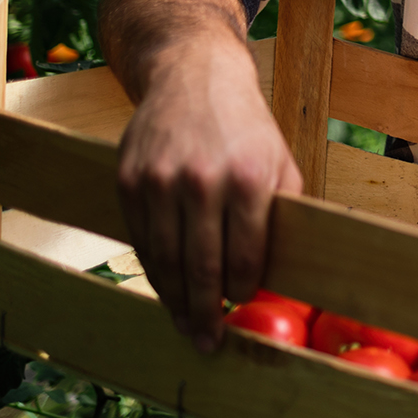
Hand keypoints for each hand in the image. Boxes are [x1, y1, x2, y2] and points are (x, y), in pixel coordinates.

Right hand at [116, 38, 301, 351]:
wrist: (194, 75)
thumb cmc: (245, 125)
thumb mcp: (280, 158)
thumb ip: (284, 210)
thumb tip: (287, 268)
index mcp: (250, 177)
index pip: (245, 252)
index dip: (243, 287)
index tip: (241, 305)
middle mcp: (204, 180)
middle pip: (201, 265)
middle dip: (205, 311)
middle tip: (208, 342)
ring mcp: (161, 180)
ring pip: (165, 259)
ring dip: (175, 300)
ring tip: (186, 326)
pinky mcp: (130, 180)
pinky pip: (141, 239)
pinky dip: (153, 270)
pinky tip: (165, 289)